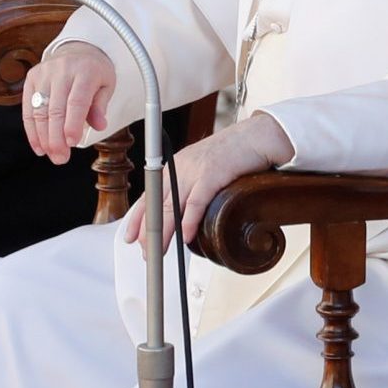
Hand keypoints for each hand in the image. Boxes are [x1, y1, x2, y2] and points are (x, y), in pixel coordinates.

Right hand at [20, 43, 116, 163]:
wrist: (77, 50)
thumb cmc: (94, 73)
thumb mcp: (106, 85)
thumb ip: (100, 106)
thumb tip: (99, 126)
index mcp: (85, 70)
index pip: (76, 100)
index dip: (73, 123)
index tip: (72, 143)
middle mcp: (62, 69)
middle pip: (55, 109)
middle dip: (56, 138)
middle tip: (61, 158)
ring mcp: (43, 73)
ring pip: (39, 111)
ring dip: (43, 137)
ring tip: (51, 155)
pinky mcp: (31, 78)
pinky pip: (28, 109)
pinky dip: (32, 130)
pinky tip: (39, 146)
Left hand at [124, 114, 296, 246]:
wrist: (257, 136)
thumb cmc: (235, 153)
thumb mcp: (204, 169)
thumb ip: (192, 188)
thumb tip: (186, 215)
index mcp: (176, 166)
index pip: (149, 194)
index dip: (137, 218)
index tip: (130, 236)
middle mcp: (181, 167)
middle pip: (156, 204)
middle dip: (148, 231)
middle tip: (144, 251)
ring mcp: (195, 170)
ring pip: (171, 206)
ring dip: (163, 232)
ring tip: (158, 250)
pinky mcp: (213, 174)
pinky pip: (196, 202)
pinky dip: (189, 221)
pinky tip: (185, 237)